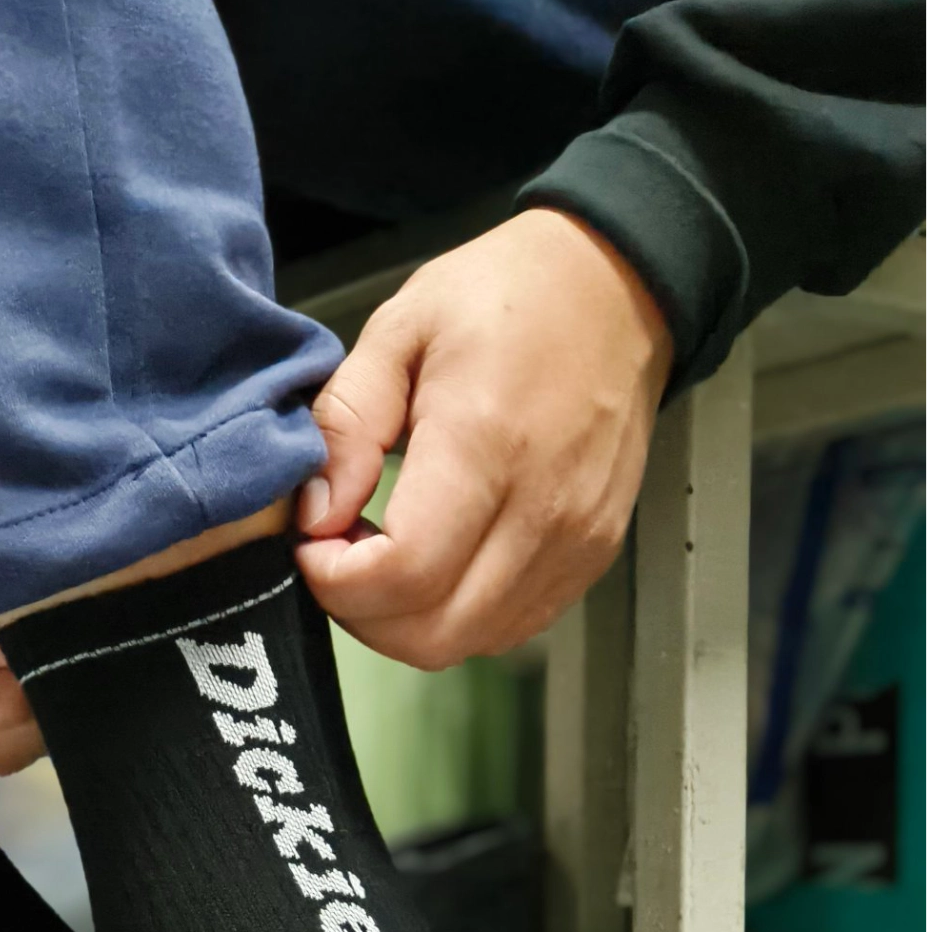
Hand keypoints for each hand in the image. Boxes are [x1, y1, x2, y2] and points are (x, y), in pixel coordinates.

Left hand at [295, 208, 673, 666]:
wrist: (617, 289)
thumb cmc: (504, 297)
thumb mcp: (399, 328)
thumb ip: (347, 423)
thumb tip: (316, 515)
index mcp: (485, 444)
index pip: (403, 573)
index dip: (336, 580)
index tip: (314, 541)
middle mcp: (541, 509)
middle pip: (431, 634)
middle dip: (362, 613)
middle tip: (339, 555)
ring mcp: (575, 542)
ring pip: (467, 642)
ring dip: (406, 620)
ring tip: (386, 552)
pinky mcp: (591, 558)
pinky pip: (507, 628)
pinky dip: (456, 615)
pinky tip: (437, 560)